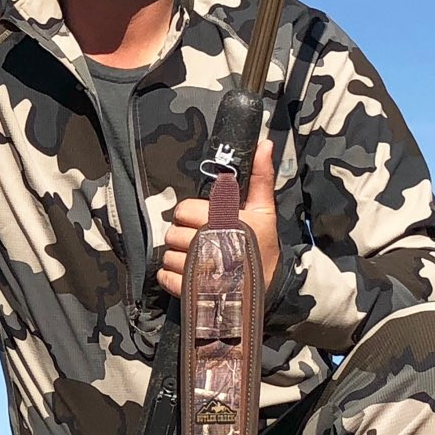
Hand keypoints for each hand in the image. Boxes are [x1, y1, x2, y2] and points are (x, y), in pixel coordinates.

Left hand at [156, 137, 278, 298]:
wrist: (269, 286)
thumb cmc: (263, 245)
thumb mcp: (264, 210)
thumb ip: (260, 177)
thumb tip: (264, 144)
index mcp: (224, 221)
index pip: (183, 210)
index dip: (189, 214)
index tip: (203, 220)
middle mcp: (209, 245)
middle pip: (172, 232)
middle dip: (182, 235)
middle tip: (199, 240)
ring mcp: (199, 270)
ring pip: (167, 255)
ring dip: (177, 256)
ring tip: (196, 258)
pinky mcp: (191, 290)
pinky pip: (165, 277)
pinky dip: (170, 275)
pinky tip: (186, 274)